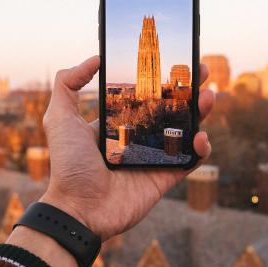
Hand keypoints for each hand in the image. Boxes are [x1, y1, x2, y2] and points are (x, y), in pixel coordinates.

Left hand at [39, 55, 214, 240]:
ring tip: (207, 97)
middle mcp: (138, 138)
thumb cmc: (68, 164)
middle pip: (171, 109)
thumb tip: (95, 58)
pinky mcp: (165, 178)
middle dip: (189, 90)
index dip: (162, 80)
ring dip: (201, 112)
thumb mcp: (59, 117)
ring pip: (186, 131)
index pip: (145, 96)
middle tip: (200, 72)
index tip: (175, 61)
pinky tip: (200, 136)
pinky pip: (190, 160)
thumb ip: (68, 84)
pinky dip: (201, 148)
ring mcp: (154, 158)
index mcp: (117, 123)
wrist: (79, 208)